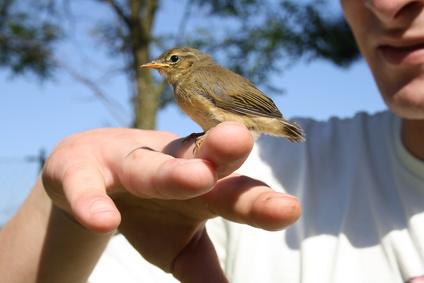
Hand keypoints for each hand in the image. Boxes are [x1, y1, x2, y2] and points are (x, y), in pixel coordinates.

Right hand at [42, 122, 300, 281]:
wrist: (91, 177)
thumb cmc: (150, 211)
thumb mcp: (178, 246)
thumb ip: (205, 270)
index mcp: (201, 189)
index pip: (235, 194)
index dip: (261, 203)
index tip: (290, 209)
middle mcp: (170, 167)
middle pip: (200, 162)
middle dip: (223, 155)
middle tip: (242, 142)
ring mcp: (126, 164)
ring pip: (150, 168)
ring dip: (173, 173)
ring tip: (199, 178)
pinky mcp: (81, 169)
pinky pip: (86, 186)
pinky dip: (92, 201)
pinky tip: (103, 220)